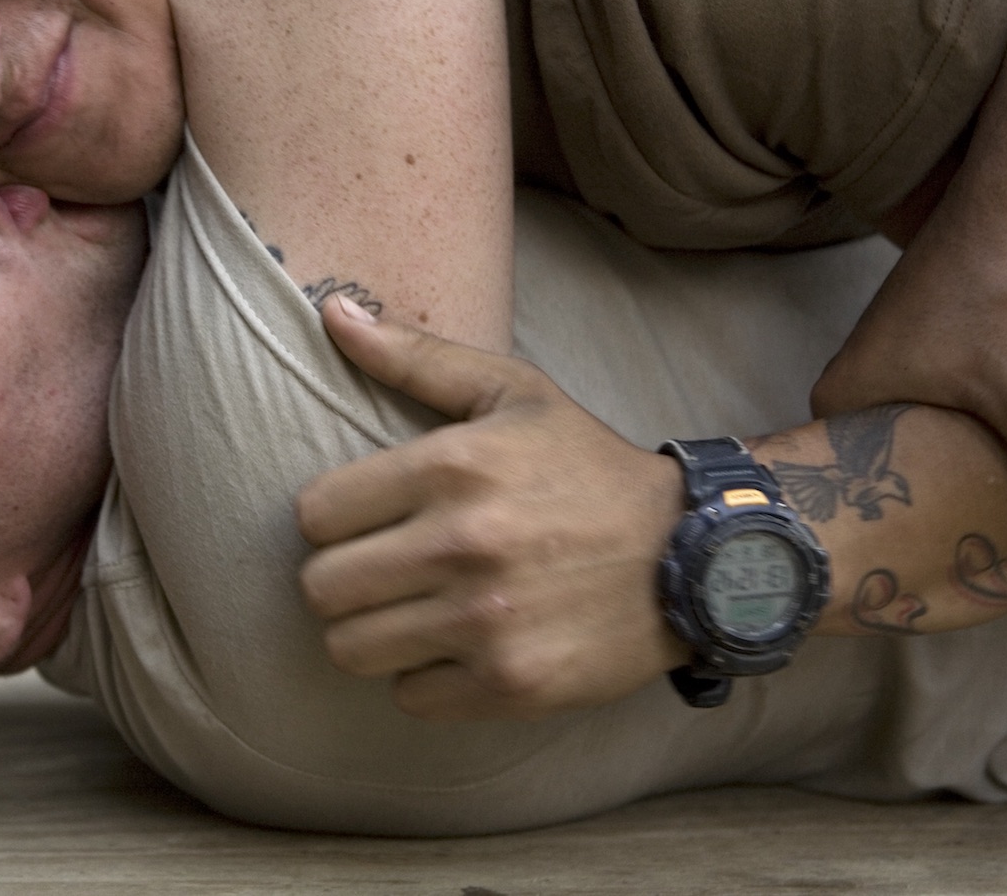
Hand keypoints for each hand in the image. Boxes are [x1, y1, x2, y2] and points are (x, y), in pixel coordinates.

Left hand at [295, 297, 687, 720]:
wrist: (693, 552)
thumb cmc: (586, 466)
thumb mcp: (511, 391)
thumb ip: (414, 354)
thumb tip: (330, 310)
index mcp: (450, 466)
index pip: (313, 514)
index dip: (332, 518)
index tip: (366, 519)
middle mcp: (462, 544)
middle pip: (320, 589)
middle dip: (342, 579)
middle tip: (381, 571)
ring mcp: (485, 621)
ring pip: (351, 650)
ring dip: (373, 633)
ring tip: (410, 611)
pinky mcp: (512, 683)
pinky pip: (410, 697)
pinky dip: (424, 678)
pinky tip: (456, 646)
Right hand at [813, 177, 1006, 556]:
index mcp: (846, 403)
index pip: (859, 504)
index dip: (910, 543)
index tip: (957, 579)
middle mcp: (859, 386)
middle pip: (908, 483)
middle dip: (958, 517)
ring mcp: (901, 365)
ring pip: (946, 449)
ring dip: (990, 476)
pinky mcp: (945, 348)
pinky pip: (968, 420)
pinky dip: (1006, 441)